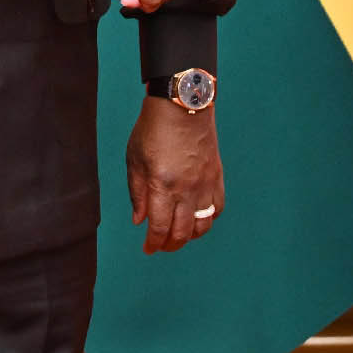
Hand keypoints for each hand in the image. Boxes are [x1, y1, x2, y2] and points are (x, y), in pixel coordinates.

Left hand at [127, 99, 223, 253]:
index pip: (159, 228)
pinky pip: (217, 208)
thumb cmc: (154, 128)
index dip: (153, 244)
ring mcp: (205, 183)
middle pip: (182, 232)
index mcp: (162, 185)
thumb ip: (137, 193)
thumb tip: (140, 220)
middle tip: (161, 246)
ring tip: (178, 234)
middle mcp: (186, 188)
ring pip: (203, 225)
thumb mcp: (135, 159)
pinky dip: (208, 219)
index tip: (147, 249)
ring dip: (190, 236)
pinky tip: (196, 217)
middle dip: (170, 245)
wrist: (183, 103)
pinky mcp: (216, 175)